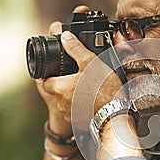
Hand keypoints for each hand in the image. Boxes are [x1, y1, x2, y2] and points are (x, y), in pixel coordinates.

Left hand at [37, 6, 123, 130]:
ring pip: (66, 102)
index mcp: (58, 87)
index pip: (44, 80)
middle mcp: (60, 103)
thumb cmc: (103, 88)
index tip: (59, 70)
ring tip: (88, 88)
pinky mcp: (79, 122)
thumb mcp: (90, 61)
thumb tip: (65, 37)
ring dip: (73, 96)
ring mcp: (69, 115)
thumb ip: (75, 48)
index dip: (51, 74)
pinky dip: (82, 106)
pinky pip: (76, 112)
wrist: (115, 114)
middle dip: (64, 84)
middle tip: (77, 77)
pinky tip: (93, 100)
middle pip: (56, 91)